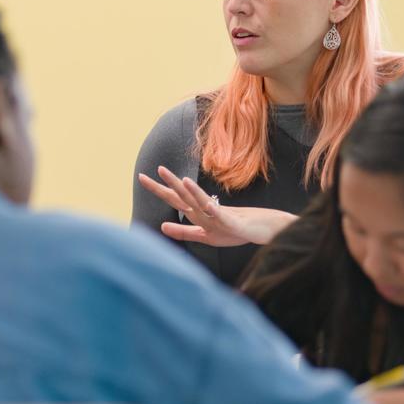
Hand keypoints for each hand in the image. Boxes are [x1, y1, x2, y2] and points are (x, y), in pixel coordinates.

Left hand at [137, 166, 296, 246]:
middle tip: (156, 168)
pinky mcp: (232, 222)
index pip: (173, 199)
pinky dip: (214, 210)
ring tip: (181, 179)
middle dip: (169, 184)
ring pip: (203, 201)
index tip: (141, 177)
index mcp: (196, 212)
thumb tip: (161, 226)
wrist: (261, 230)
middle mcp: (205, 209)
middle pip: (184, 195)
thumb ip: (183, 231)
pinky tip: (207, 206)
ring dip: (193, 191)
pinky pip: (222, 216)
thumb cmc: (232, 230)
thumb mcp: (203, 235)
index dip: (158, 189)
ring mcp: (218, 215)